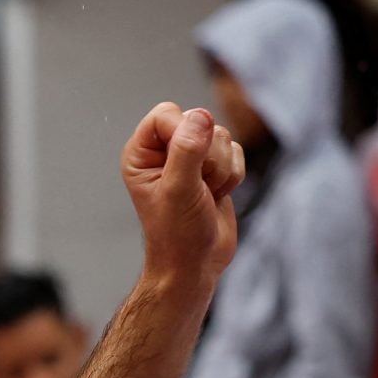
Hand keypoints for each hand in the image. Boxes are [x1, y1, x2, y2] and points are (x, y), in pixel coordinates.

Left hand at [122, 103, 242, 292]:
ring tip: (205, 194)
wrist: (196, 264)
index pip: (166, 113)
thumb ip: (187, 151)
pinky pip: (236, 150)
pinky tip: (217, 195)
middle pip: (199, 120)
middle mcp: (163, 151)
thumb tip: (201, 116)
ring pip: (221, 136)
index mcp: (141, 153)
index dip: (184, 132)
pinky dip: (233, 175)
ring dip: (221, 169)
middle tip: (198, 186)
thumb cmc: (177, 234)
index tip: (187, 165)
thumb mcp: (178, 190)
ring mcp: (190, 158)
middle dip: (207, 156)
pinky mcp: (214, 167)